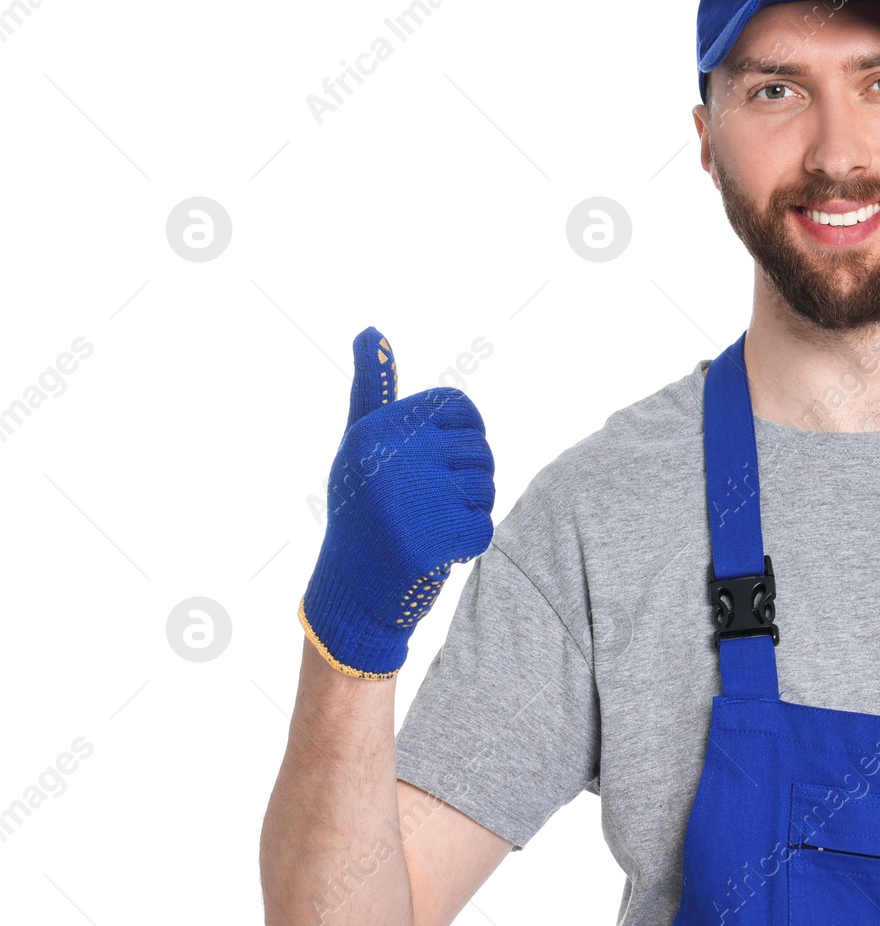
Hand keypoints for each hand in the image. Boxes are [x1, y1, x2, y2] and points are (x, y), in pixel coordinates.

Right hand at [299, 328, 494, 678]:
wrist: (349, 595)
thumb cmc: (363, 512)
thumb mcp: (361, 447)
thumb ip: (374, 391)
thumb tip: (372, 331)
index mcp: (375, 429)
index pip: (459, 407)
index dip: (463, 435)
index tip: (439, 462)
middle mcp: (387, 457)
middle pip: (479, 449)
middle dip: (468, 480)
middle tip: (429, 506)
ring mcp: (406, 499)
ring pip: (486, 488)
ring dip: (469, 512)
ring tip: (426, 527)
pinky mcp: (426, 540)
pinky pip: (484, 528)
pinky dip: (467, 545)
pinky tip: (433, 553)